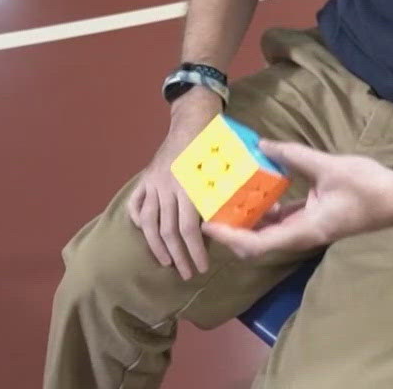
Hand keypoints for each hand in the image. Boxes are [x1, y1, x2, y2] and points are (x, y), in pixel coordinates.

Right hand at [125, 92, 221, 279]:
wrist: (192, 119)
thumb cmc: (215, 143)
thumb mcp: (226, 167)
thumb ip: (231, 193)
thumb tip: (255, 215)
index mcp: (189, 185)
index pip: (189, 229)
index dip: (195, 252)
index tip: (202, 268)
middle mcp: (167, 186)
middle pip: (168, 231)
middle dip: (178, 256)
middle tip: (187, 274)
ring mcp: (153, 182)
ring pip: (149, 222)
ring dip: (157, 246)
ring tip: (166, 262)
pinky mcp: (145, 178)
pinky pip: (136, 204)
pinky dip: (138, 220)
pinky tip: (146, 234)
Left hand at [202, 141, 392, 260]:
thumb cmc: (369, 187)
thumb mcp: (329, 166)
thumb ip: (294, 156)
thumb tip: (263, 144)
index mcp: (305, 230)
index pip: (258, 245)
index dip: (230, 238)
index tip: (208, 225)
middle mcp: (303, 234)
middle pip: (258, 243)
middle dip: (232, 231)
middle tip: (210, 209)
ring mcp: (308, 227)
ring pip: (268, 231)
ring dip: (247, 219)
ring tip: (224, 197)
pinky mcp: (314, 217)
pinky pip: (282, 218)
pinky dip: (265, 208)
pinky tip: (254, 188)